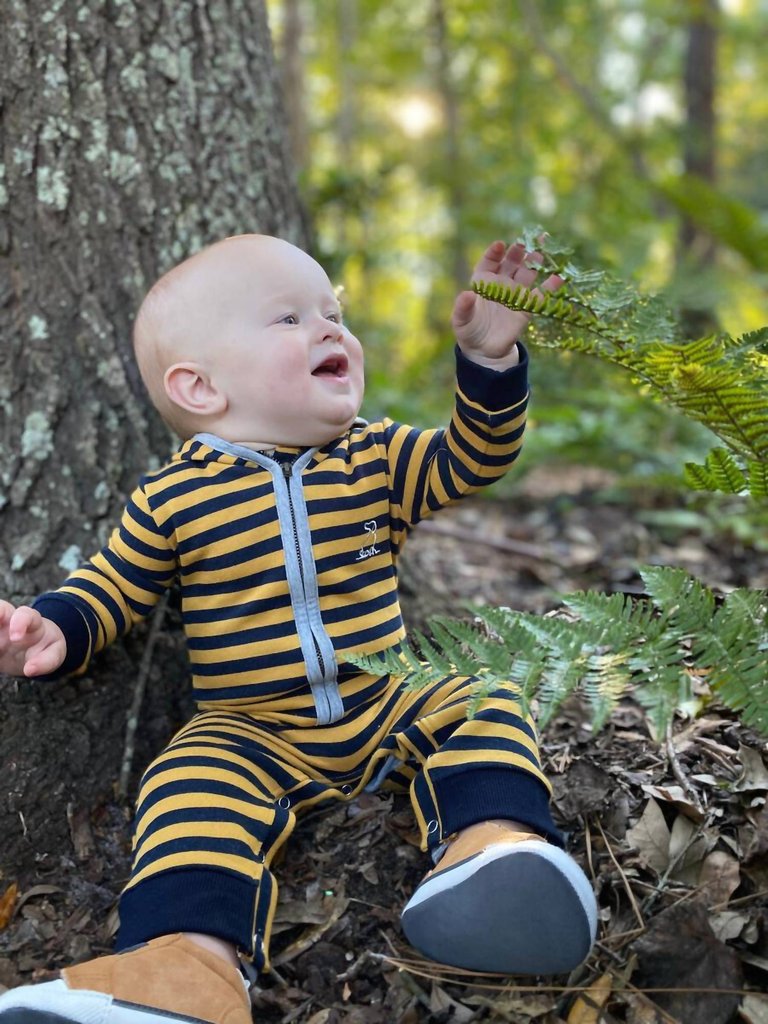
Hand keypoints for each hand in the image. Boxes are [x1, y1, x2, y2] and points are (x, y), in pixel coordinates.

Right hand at [0, 601, 66, 677]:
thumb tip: (30, 670)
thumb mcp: (54, 653)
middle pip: (0, 608)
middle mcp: (9, 619)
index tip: (16, 638)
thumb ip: (46, 661)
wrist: (33, 648)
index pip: (25, 615)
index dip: (20, 622)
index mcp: (31, 621)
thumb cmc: (46, 647)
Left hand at [452, 240, 562, 367]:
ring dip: (534, 262)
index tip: (500, 245)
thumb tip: (466, 294)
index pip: (489, 262)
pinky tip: (559, 278)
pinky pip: (540, 294)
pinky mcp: (527, 307)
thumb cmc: (469, 330)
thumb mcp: (461, 320)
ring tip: (540, 252)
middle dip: (517, 252)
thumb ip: (463, 307)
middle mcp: (501, 282)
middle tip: (523, 243)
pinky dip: (550, 286)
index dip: (494, 253)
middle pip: (511, 262)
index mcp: (483, 281)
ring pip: (527, 273)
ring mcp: (515, 293)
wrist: (484, 349)